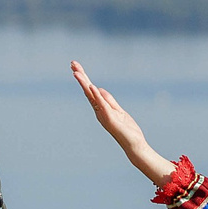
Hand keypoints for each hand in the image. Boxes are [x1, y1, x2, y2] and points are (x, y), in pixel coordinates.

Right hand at [71, 61, 174, 185]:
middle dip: (81, 76)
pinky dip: (97, 96)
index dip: (84, 77)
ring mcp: (103, 114)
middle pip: (88, 90)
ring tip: (77, 72)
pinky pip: (103, 105)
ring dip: (85, 83)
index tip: (75, 66)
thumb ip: (109, 100)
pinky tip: (92, 87)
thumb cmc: (127, 129)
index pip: (90, 90)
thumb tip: (98, 88)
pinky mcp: (110, 119)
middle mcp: (99, 110)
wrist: (134, 144)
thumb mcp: (118, 110)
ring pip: (92, 96)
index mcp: (101, 107)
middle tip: (72, 64)